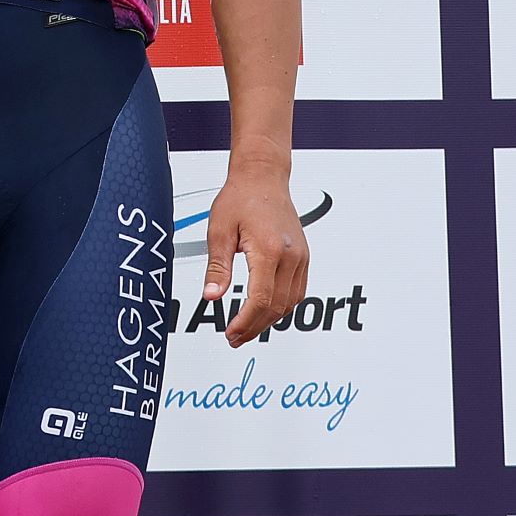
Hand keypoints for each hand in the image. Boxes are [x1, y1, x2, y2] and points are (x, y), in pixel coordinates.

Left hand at [200, 166, 310, 348]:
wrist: (263, 178)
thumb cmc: (240, 198)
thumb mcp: (219, 231)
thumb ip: (217, 267)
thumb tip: (211, 295)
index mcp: (269, 249)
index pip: (261, 299)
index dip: (246, 322)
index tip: (231, 332)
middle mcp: (291, 255)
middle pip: (277, 306)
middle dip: (255, 327)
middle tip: (234, 337)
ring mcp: (301, 257)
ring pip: (291, 303)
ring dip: (269, 320)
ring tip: (247, 329)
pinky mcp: (304, 257)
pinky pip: (297, 291)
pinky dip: (282, 306)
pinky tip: (265, 311)